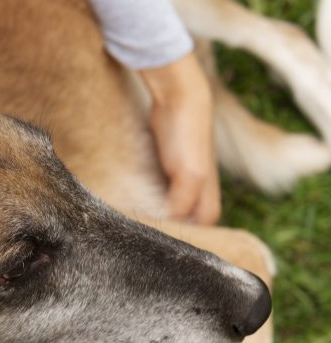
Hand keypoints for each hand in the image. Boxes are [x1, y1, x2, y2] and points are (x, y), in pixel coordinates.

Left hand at [140, 52, 220, 224]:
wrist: (178, 98)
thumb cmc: (188, 137)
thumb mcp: (189, 176)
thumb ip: (183, 204)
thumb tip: (171, 226)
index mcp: (209, 197)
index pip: (202, 230)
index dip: (185, 237)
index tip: (160, 244)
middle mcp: (199, 191)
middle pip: (186, 221)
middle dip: (169, 227)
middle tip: (143, 235)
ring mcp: (183, 179)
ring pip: (171, 206)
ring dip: (157, 212)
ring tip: (136, 222)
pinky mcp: (168, 167)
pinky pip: (159, 191)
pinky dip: (149, 197)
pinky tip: (134, 202)